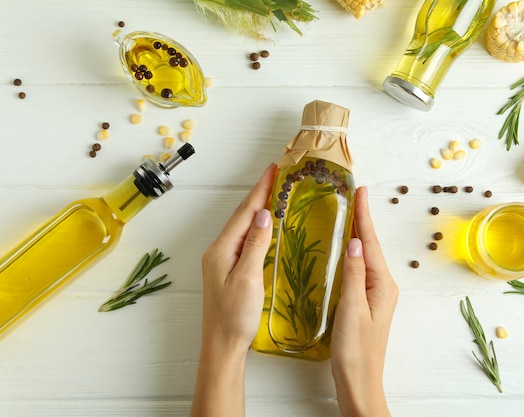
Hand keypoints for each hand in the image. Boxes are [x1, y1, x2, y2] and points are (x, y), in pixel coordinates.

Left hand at [191, 163, 275, 416]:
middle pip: (241, 215)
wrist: (221, 345)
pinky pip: (242, 238)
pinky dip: (255, 226)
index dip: (260, 190)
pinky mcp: (227, 269)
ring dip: (256, 208)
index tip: (273, 170)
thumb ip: (255, 245)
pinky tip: (264, 225)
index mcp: (222, 249)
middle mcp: (218, 250)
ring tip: (272, 193)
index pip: (244, 213)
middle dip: (258, 194)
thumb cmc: (234, 317)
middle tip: (275, 175)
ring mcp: (221, 259)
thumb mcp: (247, 278)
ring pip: (241, 226)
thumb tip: (263, 215)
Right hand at [331, 186, 398, 416]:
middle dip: (362, 220)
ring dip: (358, 234)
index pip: (370, 243)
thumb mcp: (352, 309)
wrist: (359, 381)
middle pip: (370, 246)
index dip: (364, 216)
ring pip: (365, 256)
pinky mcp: (365, 302)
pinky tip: (344, 249)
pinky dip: (352, 254)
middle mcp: (382, 286)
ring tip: (349, 213)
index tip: (360, 192)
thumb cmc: (356, 350)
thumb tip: (354, 242)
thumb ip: (353, 274)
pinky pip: (359, 269)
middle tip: (354, 195)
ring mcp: (374, 294)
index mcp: (382, 285)